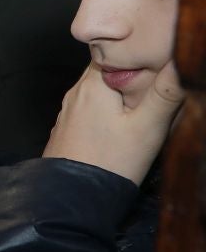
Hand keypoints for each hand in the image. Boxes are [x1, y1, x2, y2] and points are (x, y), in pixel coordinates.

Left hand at [42, 61, 183, 184]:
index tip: (158, 60)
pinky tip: (124, 123)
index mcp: (92, 85)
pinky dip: (109, 110)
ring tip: (144, 104)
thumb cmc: (110, 163)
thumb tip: (181, 60)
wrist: (72, 198)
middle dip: (132, 75)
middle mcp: (76, 94)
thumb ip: (166, 93)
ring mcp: (70, 112)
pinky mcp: (70, 129)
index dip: (138, 54)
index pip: (115, 53)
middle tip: (157, 85)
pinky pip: (92, 109)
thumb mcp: (147, 127)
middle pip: (108, 71)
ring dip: (121, 93)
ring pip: (100, 91)